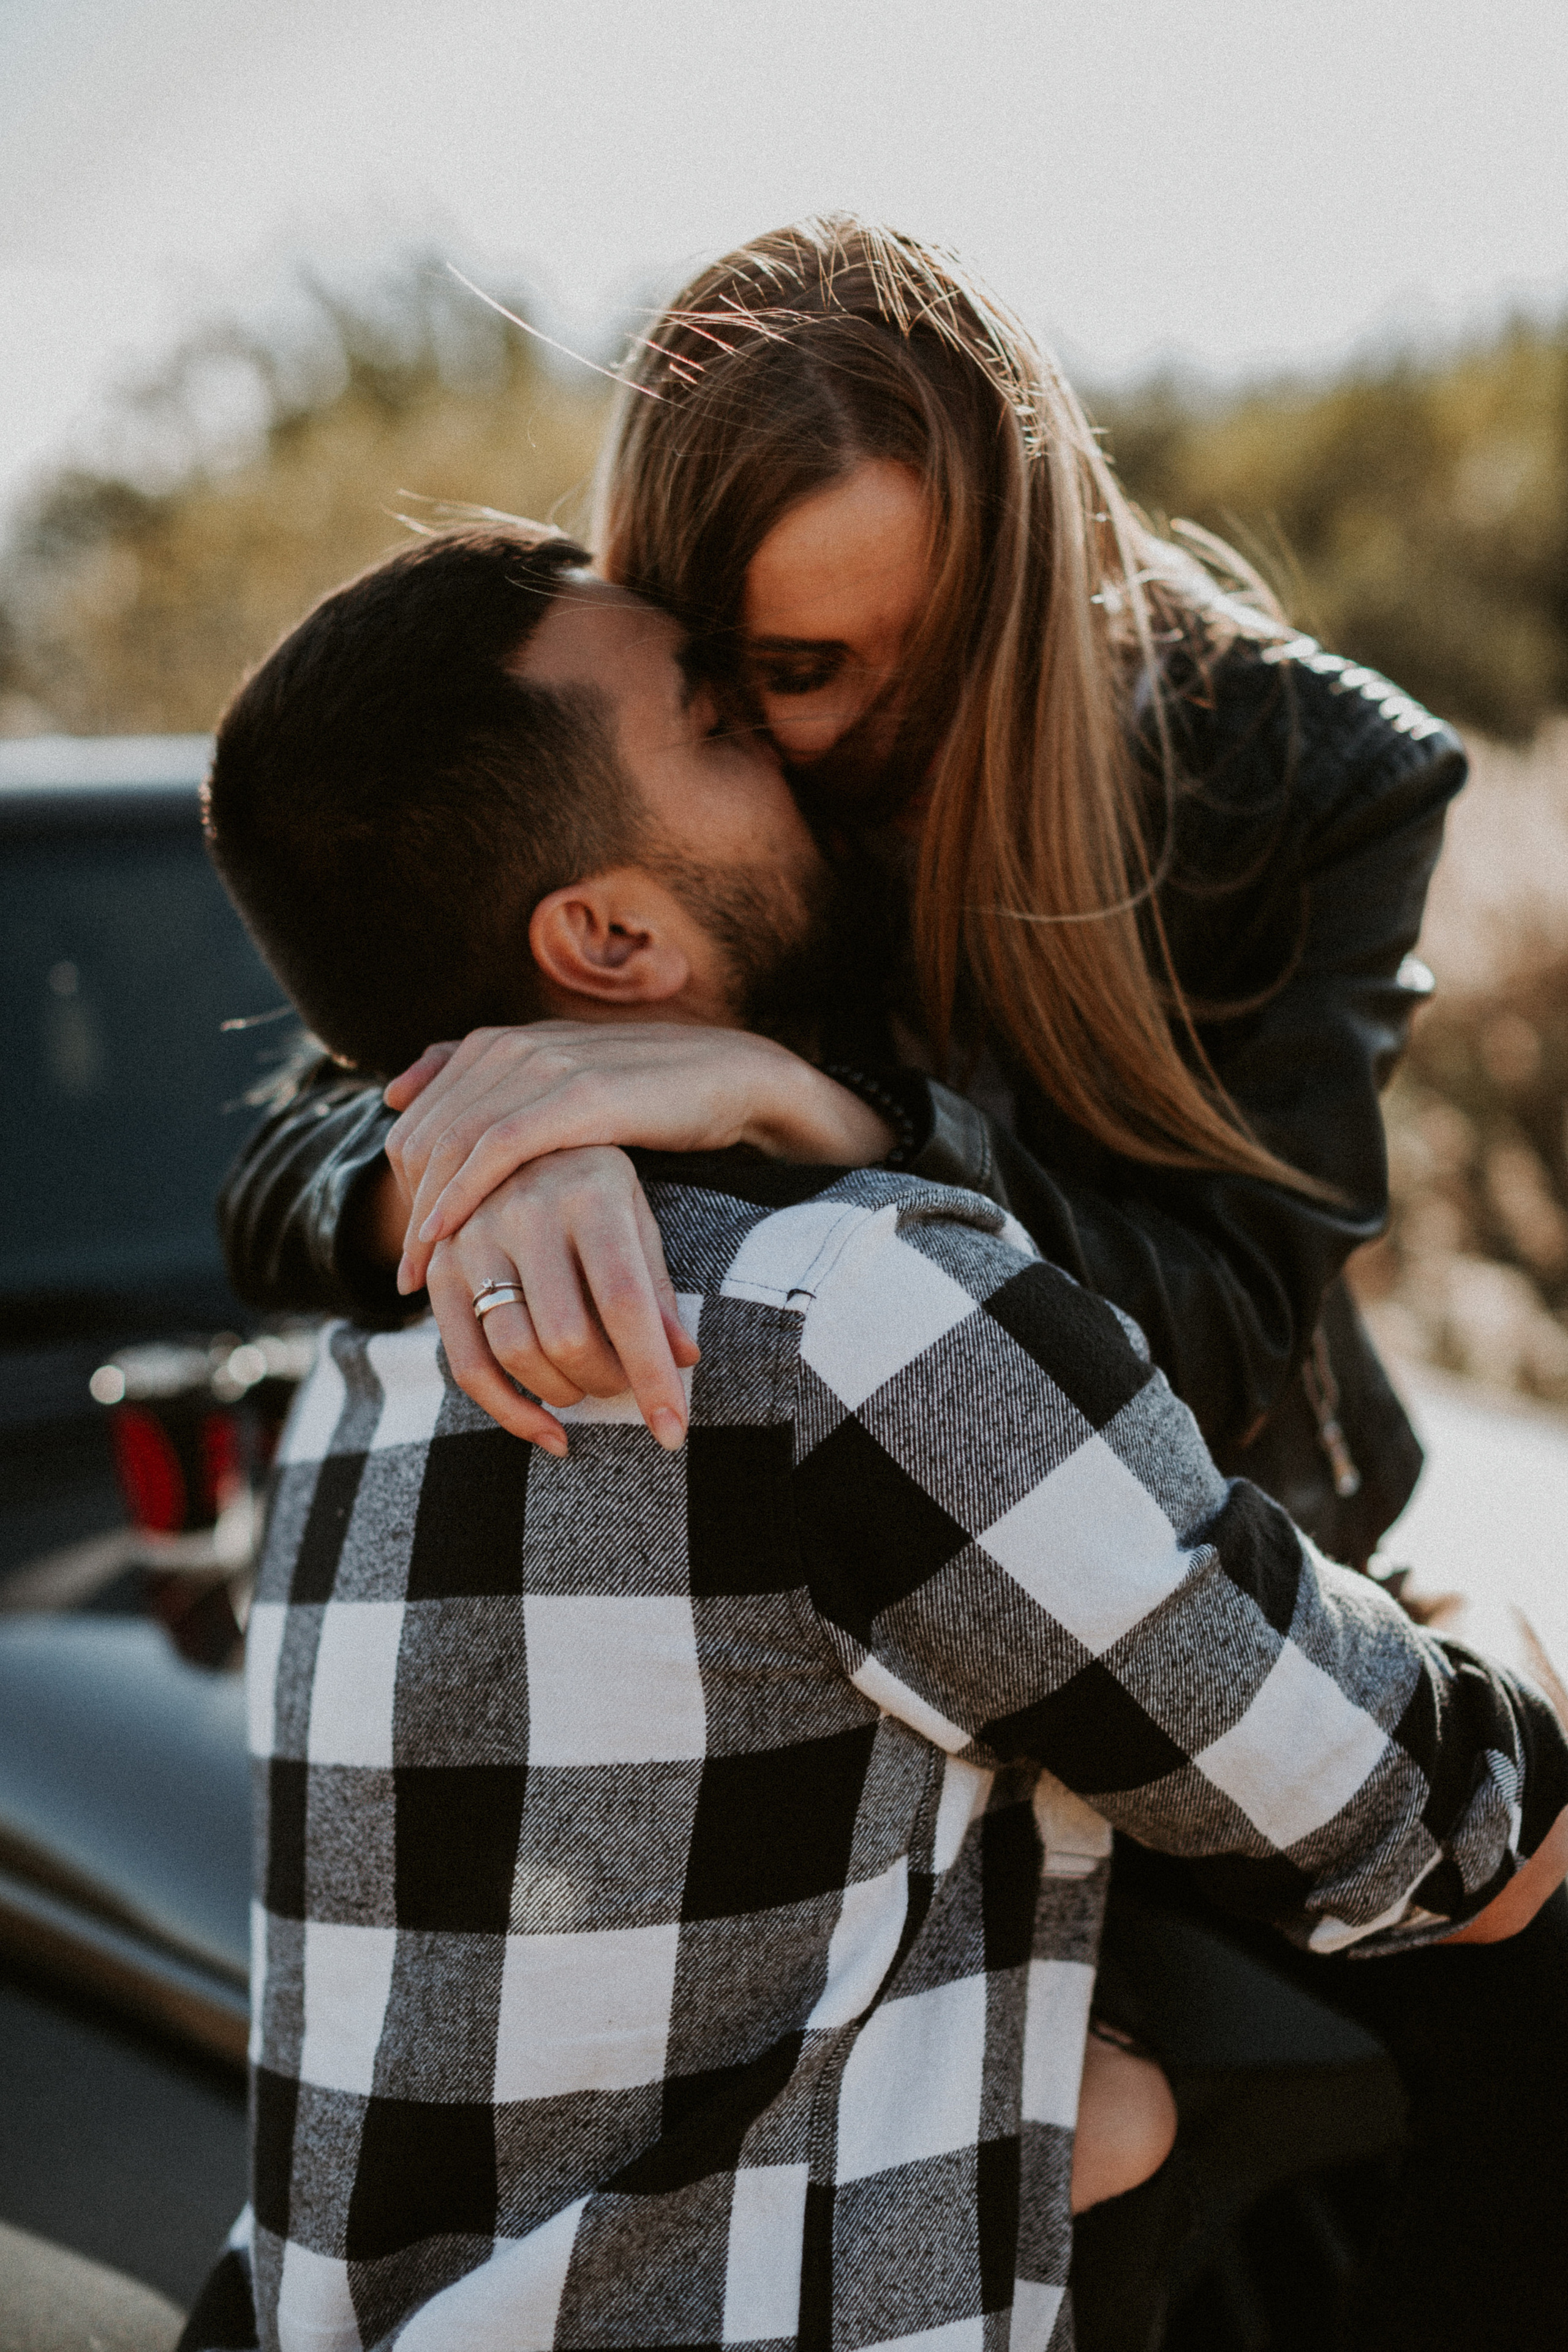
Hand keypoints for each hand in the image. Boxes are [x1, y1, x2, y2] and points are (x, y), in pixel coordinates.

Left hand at [384, 1020, 893, 1294]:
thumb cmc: (644, 1093)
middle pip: (423, 1138)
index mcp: (498, 1043)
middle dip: (405, 1211)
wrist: (729, 1077)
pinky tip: (447, 1238)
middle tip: (406, 1276)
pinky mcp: (577, 1094)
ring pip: (451, 1147)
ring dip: (426, 1217)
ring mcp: (542, 1064)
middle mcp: (509, 1046)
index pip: (416, 1121)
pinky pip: (495, 1147)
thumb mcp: (557, 1085)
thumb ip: (482, 1082)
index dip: (401, 1188)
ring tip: (420, 1276)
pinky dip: (461, 1194)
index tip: (408, 1247)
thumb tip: (393, 1088)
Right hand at [425, 1148, 700, 1456]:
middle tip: (627, 1385)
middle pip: (567, 1335)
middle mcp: (525, 1209)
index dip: (652, 1374)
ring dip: (563, 1393)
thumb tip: (684, 1358)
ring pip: (515, 1352)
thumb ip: (655, 1285)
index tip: (675, 1432)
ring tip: (590, 1387)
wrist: (512, 1137)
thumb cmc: (594, 1186)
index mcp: (591, 1192)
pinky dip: (508, 1411)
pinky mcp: (439, 1268)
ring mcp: (473, 1237)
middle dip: (608, 1382)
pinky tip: (547, 1429)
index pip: (626, 1301)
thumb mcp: (636, 1217)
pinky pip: (465, 1363)